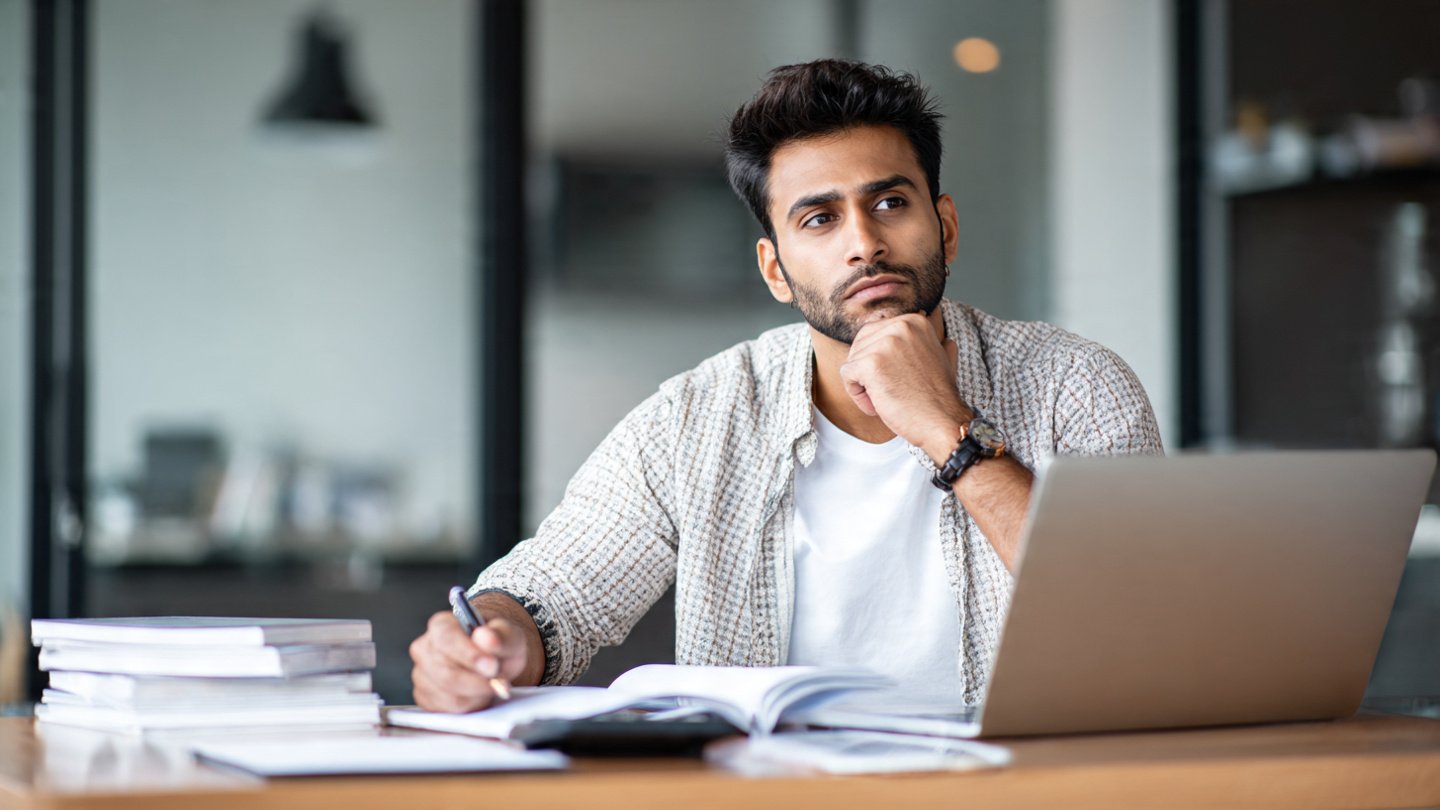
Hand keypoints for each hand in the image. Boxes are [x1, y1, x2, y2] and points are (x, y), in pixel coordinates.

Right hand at [409, 609, 529, 711]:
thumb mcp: (510, 634)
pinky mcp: (425, 698)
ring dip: (477, 695)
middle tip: (500, 682)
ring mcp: (421, 675)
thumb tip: (486, 638)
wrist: (494, 658)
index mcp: (441, 625)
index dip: (469, 654)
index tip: (492, 666)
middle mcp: (425, 649)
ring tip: (491, 684)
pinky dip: (471, 706)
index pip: (446, 639)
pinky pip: (448, 710)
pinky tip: (480, 694)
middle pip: (445, 674)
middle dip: (477, 682)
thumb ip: (502, 634)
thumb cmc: (498, 643)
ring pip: (449, 696)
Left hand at [839, 313, 969, 460]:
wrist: (942, 422)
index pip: (874, 332)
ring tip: (888, 397)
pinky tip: (878, 404)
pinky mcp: (871, 364)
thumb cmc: (938, 396)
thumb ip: (924, 336)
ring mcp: (885, 343)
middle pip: (859, 344)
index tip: (898, 377)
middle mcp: (900, 326)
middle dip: (867, 370)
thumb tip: (924, 314)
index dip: (879, 360)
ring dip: (863, 384)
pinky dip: (857, 394)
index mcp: (914, 321)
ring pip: (852, 361)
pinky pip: (846, 375)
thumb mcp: (938, 353)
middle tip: (890, 389)